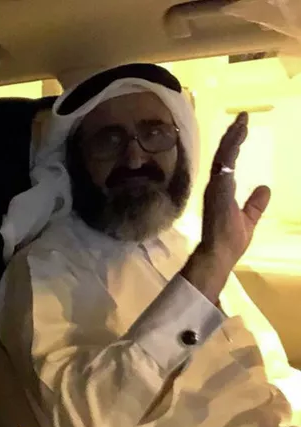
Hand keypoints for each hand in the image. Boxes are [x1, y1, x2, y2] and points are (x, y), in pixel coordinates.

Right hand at [199, 112, 270, 267]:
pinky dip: (231, 148)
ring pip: (223, 155)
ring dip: (233, 138)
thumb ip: (256, 204)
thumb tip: (265, 187)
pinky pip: (224, 163)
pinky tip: (238, 135)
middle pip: (224, 154)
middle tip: (243, 117)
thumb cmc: (230, 242)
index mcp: (222, 191)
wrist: (219, 254)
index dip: (235, 145)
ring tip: (242, 122)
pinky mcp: (217, 189)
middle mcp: (216, 185)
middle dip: (233, 135)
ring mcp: (215, 186)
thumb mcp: (249, 219)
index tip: (243, 128)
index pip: (228, 163)